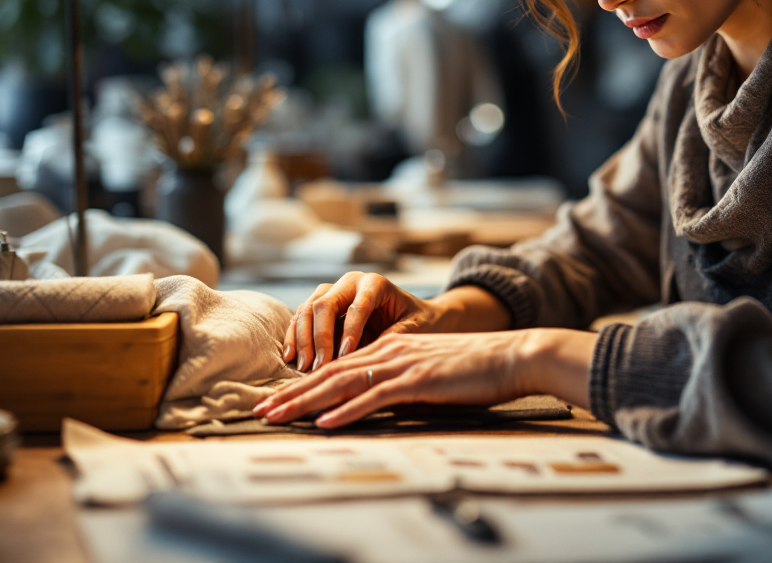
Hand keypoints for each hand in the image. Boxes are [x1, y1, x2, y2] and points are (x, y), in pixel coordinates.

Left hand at [255, 328, 596, 427]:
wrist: (512, 354)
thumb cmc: (475, 369)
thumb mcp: (429, 372)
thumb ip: (400, 384)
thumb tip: (374, 403)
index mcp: (389, 349)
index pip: (335, 368)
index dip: (301, 384)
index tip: (275, 401)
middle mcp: (389, 352)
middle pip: (329, 374)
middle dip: (291, 393)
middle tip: (259, 410)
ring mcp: (402, 364)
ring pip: (343, 383)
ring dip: (306, 401)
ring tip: (278, 415)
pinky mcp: (418, 380)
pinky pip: (375, 397)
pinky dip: (347, 411)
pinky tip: (326, 422)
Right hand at [284, 271, 446, 372]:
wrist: (414, 315)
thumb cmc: (418, 321)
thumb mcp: (414, 329)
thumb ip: (393, 338)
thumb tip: (365, 358)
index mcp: (375, 283)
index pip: (357, 306)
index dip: (350, 331)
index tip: (344, 357)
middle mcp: (350, 282)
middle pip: (325, 304)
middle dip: (319, 338)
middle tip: (319, 367)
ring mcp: (332, 291)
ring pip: (307, 309)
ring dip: (302, 339)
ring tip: (305, 367)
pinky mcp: (320, 305)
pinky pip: (300, 318)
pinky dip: (294, 337)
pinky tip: (291, 358)